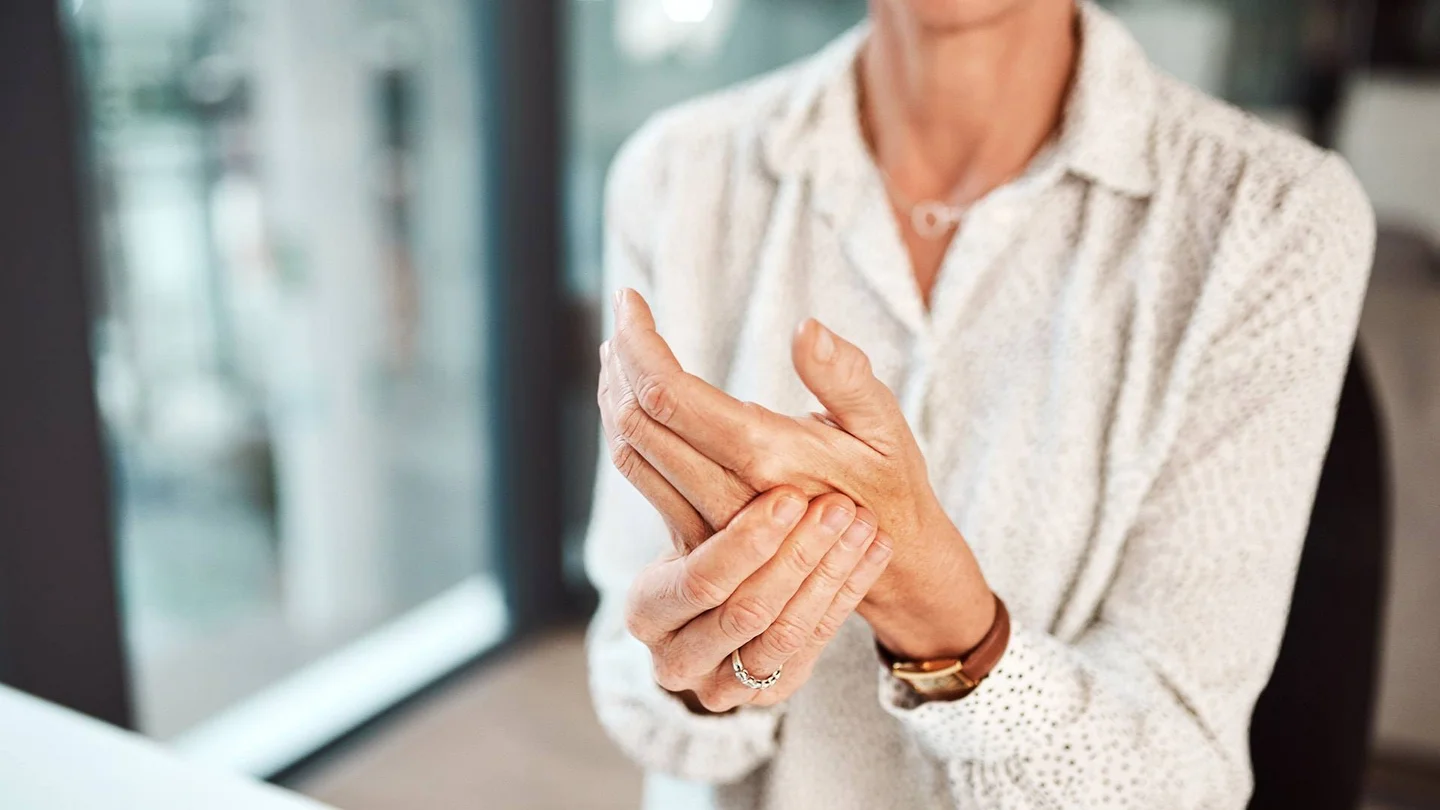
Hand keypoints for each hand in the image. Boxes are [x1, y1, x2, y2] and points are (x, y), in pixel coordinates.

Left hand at [603, 289, 992, 659]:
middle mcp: (726, 494)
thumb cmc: (888, 484)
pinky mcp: (700, 532)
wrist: (887, 568)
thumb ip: (845, 376)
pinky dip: (628, 427)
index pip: (670, 395)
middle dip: (618, 360)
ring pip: (631, 452)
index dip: (638, 342)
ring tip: (618, 346)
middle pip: (636, 421)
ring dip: (614, 393)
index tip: (629, 298)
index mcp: (767, 457)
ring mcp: (708, 521)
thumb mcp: (885, 425)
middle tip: (623, 312)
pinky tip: (633, 395)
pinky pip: (644, 475)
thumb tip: (806, 328)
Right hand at [624, 487, 891, 711]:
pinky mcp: (772, 689)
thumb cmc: (708, 535)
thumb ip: (687, 478)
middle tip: (840, 505)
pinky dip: (849, 592)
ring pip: (787, 632)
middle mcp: (678, 659)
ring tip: (862, 521)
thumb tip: (664, 407)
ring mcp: (725, 686)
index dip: (748, 541)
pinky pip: (818, 642)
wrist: (734, 591)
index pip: (699, 580)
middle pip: (747, 611)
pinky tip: (875, 547)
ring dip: (830, 572)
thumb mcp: (692, 514)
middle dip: (799, 555)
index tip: (790, 494)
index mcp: (648, 610)